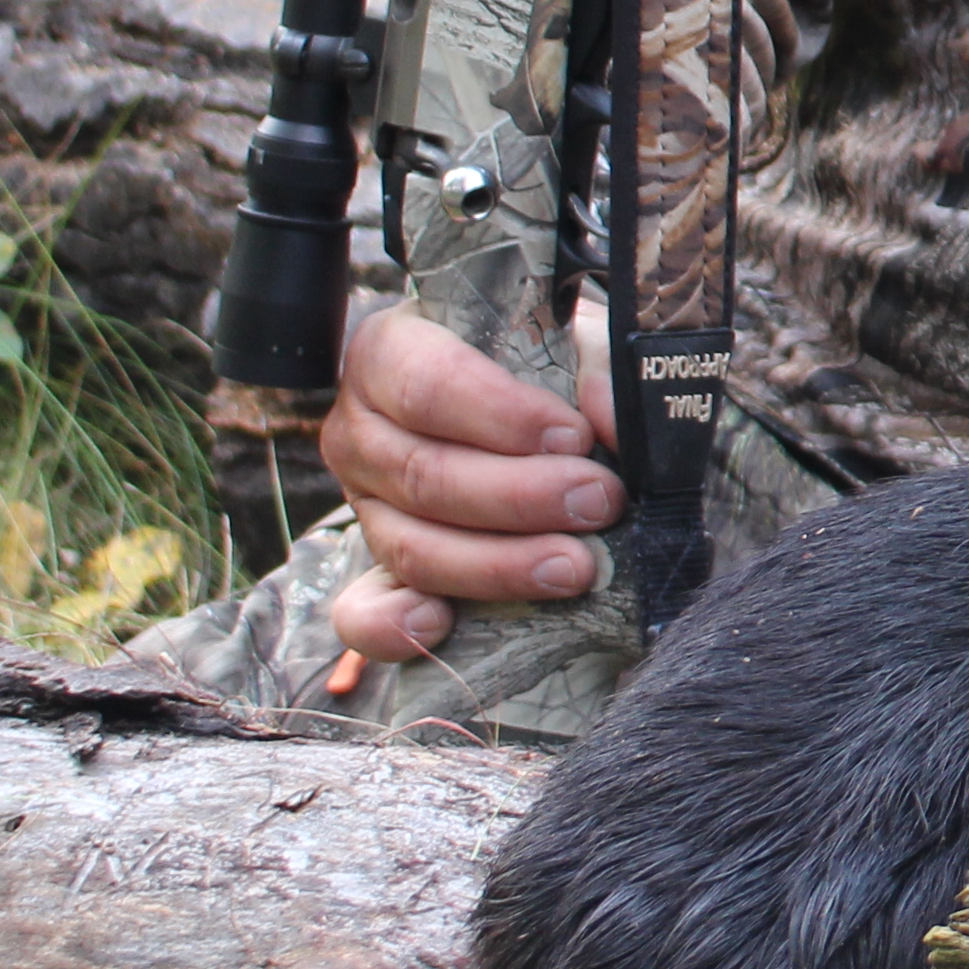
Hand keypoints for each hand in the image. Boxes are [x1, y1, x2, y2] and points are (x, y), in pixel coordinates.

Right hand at [320, 299, 621, 664]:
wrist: (520, 402)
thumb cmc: (539, 360)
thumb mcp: (568, 341)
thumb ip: (592, 369)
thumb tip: (608, 419)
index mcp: (386, 355)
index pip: (426, 386)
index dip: (502, 416)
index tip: (574, 436)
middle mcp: (359, 432)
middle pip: (425, 476)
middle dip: (520, 497)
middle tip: (599, 501)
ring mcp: (362, 507)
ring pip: (412, 547)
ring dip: (498, 565)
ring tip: (575, 566)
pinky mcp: (374, 571)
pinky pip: (362, 613)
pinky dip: (395, 627)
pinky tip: (444, 624)